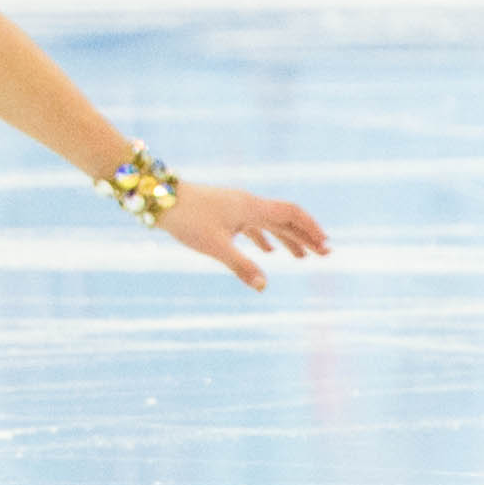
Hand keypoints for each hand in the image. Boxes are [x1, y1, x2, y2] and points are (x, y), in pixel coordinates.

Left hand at [156, 181, 330, 291]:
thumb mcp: (215, 246)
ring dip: (287, 238)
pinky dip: (264, 237)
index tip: (326, 246)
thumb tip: (264, 287)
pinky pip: (251, 224)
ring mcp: (234, 207)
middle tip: (324, 255)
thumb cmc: (186, 218)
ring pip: (268, 222)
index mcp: (251, 207)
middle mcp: (247, 204)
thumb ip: (241, 265)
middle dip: (305, 237)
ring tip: (301, 258)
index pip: (291, 214)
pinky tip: (267, 251)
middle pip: (284, 219)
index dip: (311, 229)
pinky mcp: (222, 212)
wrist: (157, 197)